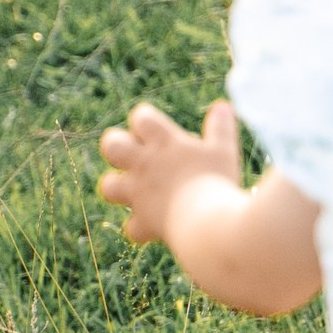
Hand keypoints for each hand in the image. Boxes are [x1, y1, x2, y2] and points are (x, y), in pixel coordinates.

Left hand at [100, 97, 240, 245]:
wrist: (206, 222)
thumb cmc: (217, 180)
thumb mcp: (224, 150)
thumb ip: (221, 127)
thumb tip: (223, 106)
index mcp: (164, 142)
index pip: (141, 117)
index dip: (146, 120)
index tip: (159, 130)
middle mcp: (145, 165)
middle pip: (112, 146)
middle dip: (118, 147)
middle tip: (138, 155)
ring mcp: (139, 194)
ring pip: (108, 186)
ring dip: (119, 187)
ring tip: (138, 190)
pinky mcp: (144, 222)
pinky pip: (132, 227)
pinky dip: (142, 227)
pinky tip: (156, 226)